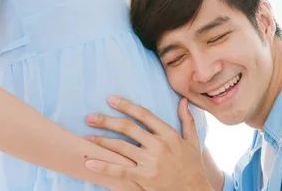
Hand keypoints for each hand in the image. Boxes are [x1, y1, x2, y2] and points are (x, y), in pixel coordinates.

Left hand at [84, 96, 211, 190]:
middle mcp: (158, 145)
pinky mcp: (144, 177)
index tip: (111, 100)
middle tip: (90, 117)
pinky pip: (120, 170)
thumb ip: (186, 119)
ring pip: (121, 147)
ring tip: (87, 136)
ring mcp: (150, 162)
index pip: (144, 115)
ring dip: (102, 140)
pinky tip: (90, 162)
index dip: (126, 106)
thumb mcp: (192, 140)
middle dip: (107, 121)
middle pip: (128, 128)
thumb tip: (183, 100)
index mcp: (168, 134)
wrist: (193, 188)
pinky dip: (104, 166)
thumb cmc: (191, 163)